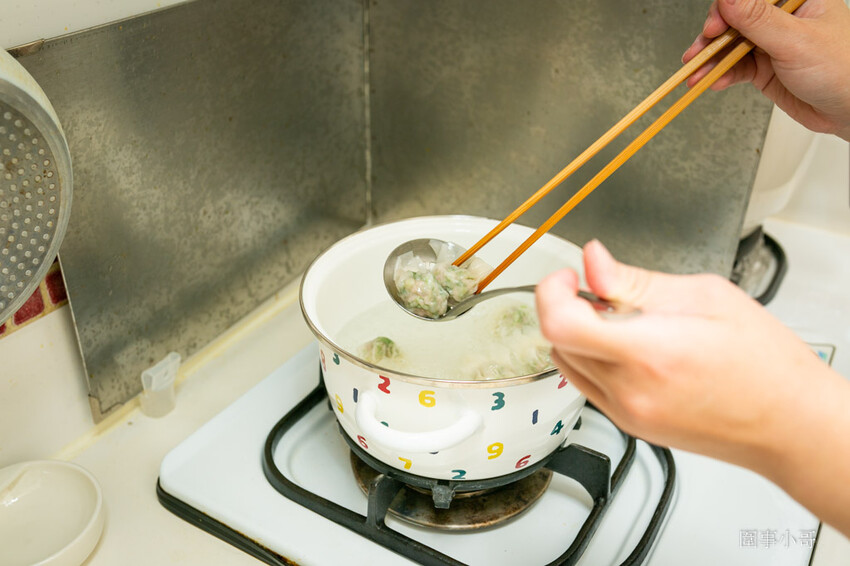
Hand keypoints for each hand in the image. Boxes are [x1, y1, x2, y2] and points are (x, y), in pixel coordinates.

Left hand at [535, 240, 844, 472]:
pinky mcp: (630, 424)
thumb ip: (636, 280)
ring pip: (568, 363)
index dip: (551, 293)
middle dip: (568, 307)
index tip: (568, 278)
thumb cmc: (764, 363)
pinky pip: (587, 384)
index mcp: (649, 352)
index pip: (561, 325)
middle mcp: (630, 389)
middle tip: (601, 291)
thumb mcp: (705, 296)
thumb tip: (594, 261)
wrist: (789, 422)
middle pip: (559, 341)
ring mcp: (627, 412)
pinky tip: (628, 346)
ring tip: (623, 320)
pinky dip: (592, 358)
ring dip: (578, 334)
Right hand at [683, 0, 849, 140]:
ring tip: (695, 74)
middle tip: (697, 53)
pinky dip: (721, 75)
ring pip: (731, 46)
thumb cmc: (842, 69)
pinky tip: (713, 82)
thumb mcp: (795, 41)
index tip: (713, 27)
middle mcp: (782, 18)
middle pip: (735, 20)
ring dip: (711, 61)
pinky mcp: (765, 69)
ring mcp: (772, 44)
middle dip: (712, 38)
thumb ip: (758, 19)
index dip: (727, 9)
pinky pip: (736, 68)